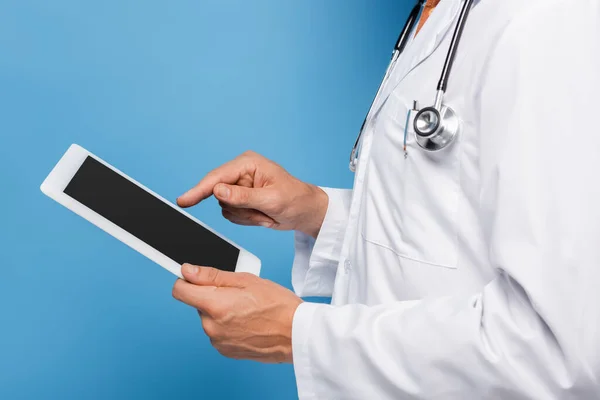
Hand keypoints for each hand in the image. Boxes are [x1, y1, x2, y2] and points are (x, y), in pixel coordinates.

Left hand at [172, 264, 302, 362]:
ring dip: (221, 312)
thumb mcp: (246, 280)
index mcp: (214, 305)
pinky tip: (247, 323)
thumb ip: (212, 276)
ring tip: (247, 310)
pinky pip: (218, 333)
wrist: (296, 334)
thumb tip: (187, 271)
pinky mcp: (226, 351)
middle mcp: (211, 327)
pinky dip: (228, 326)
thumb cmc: (277, 305)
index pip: (180, 290)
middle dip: (212, 297)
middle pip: (198, 304)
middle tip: (238, 295)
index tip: (198, 279)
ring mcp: (218, 342)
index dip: (188, 281)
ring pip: (209, 319)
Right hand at [177, 151, 327, 237]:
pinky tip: (262, 215)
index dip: (199, 190)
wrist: (305, 212)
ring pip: (225, 207)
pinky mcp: (240, 200)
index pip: (217, 177)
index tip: (183, 201)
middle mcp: (240, 173)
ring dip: (245, 216)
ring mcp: (239, 187)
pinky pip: (231, 215)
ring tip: (265, 213)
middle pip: (219, 195)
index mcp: (247, 163)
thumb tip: (217, 191)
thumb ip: (242, 197)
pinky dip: (246, 220)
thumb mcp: (270, 200)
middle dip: (240, 208)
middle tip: (260, 212)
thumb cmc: (295, 200)